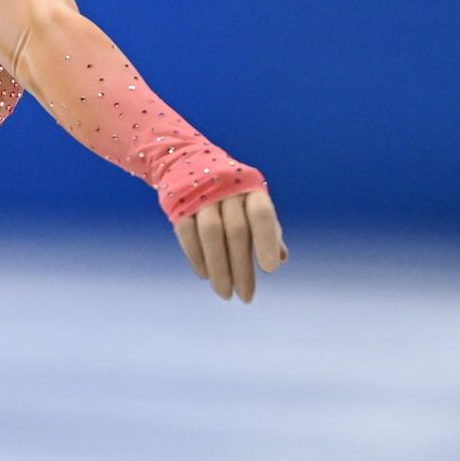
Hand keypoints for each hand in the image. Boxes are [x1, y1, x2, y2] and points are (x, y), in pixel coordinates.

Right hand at [174, 187, 286, 301]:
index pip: (261, 214)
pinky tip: (205, 275)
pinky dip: (196, 257)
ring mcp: (201, 196)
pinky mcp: (179, 205)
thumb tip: (280, 258)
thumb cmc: (232, 193)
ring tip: (225, 293)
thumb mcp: (253, 203)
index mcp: (250, 188)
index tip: (270, 270)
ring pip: (210, 235)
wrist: (190, 163)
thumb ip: (267, 229)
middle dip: (241, 267)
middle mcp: (226, 189)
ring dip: (218, 268)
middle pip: (235, 231)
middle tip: (246, 296)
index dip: (266, 241)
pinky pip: (187, 234)